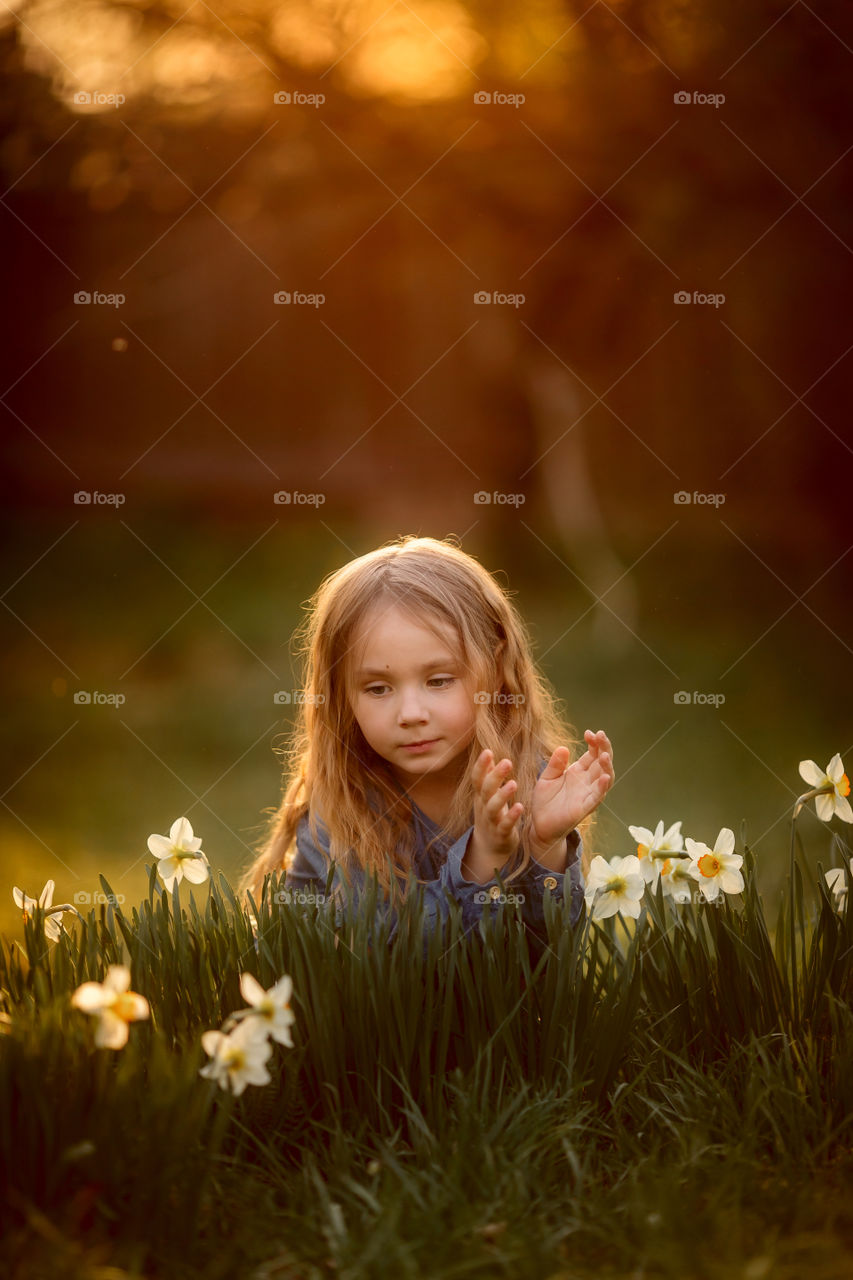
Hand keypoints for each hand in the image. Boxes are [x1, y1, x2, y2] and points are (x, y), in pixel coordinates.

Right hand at [471, 749, 523, 861]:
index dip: (480, 765)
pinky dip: (511, 816)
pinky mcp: (501, 833)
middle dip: (494, 776)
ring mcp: (491, 821)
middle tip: (507, 762)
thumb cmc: (491, 814)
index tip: (487, 751)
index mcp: (481, 795)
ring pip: (493, 807)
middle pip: (485, 790)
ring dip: (502, 795)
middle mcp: (483, 806)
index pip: (477, 778)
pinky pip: (505, 824)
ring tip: (514, 783)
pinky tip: (520, 807)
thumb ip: (488, 774)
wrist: (489, 847)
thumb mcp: (487, 794)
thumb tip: (488, 751)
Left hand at [529, 730, 613, 853]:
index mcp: (578, 772)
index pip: (592, 754)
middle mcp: (586, 782)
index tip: (589, 733)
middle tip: (601, 735)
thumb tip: (564, 747)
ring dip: (607, 766)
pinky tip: (605, 777)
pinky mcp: (584, 808)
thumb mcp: (547, 778)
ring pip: (605, 779)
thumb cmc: (545, 801)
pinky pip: (597, 797)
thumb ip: (555, 764)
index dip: (594, 743)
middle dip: (604, 748)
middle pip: (602, 762)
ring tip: (605, 754)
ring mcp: (587, 794)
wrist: (539, 825)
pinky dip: (602, 787)